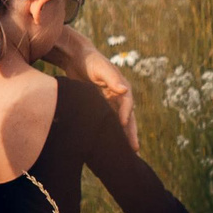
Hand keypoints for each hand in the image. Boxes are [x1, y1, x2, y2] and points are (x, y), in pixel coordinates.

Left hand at [59, 27, 137, 150]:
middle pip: (127, 118)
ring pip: (118, 123)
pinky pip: (107, 122)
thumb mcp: (101, 68)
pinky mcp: (100, 107)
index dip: (126, 114)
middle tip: (134, 151)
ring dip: (122, 137)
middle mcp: (119, 97)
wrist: (77, 57)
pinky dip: (109, 133)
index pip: (127, 103)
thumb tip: (125, 90)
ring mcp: (110, 103)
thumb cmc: (91, 60)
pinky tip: (108, 146)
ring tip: (126, 154)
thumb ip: (112, 78)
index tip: (124, 125)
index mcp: (122, 87)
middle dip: (130, 134)